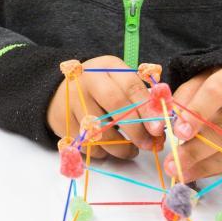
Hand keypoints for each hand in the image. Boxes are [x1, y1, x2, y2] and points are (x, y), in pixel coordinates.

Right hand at [46, 55, 162, 159]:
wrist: (61, 91)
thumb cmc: (102, 88)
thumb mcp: (119, 82)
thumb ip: (140, 99)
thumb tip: (159, 127)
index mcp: (107, 67)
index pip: (131, 87)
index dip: (147, 109)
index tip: (159, 129)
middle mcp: (87, 81)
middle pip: (116, 107)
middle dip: (137, 131)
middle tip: (149, 145)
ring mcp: (72, 101)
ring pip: (101, 132)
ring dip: (121, 148)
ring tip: (131, 150)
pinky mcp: (63, 121)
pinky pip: (88, 145)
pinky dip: (103, 152)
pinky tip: (108, 148)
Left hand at [170, 68, 221, 182]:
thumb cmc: (221, 85)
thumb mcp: (201, 80)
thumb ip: (184, 97)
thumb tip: (171, 121)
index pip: (217, 92)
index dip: (198, 112)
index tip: (179, 131)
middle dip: (196, 149)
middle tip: (172, 163)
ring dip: (205, 166)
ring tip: (180, 173)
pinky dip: (217, 170)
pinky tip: (196, 172)